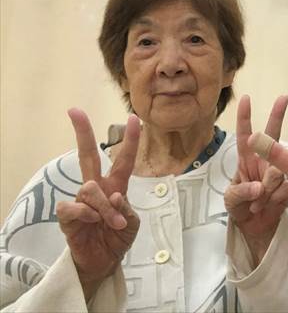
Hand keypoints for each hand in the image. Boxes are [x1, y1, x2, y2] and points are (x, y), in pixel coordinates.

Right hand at [56, 108, 140, 299]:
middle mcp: (97, 188)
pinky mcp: (67, 216)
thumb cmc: (118, 239)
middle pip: (88, 155)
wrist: (103, 263)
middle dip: (82, 132)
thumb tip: (115, 196)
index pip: (123, 159)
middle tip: (75, 111)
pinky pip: (74, 206)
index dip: (130, 139)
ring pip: (89, 188)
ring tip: (114, 223)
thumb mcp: (133, 223)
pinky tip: (93, 222)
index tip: (134, 118)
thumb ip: (127, 208)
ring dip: (105, 207)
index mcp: (116, 186)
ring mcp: (81, 200)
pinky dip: (87, 214)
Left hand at [224, 95, 287, 264]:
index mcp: (246, 160)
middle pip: (273, 136)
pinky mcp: (287, 188)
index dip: (245, 117)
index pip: (245, 135)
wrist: (254, 229)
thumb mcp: (231, 200)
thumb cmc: (239, 208)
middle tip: (283, 97)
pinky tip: (267, 206)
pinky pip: (284, 190)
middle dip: (277, 115)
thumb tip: (259, 187)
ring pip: (278, 171)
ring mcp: (277, 174)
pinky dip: (272, 200)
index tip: (246, 99)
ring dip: (265, 190)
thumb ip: (242, 191)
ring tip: (256, 203)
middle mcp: (264, 162)